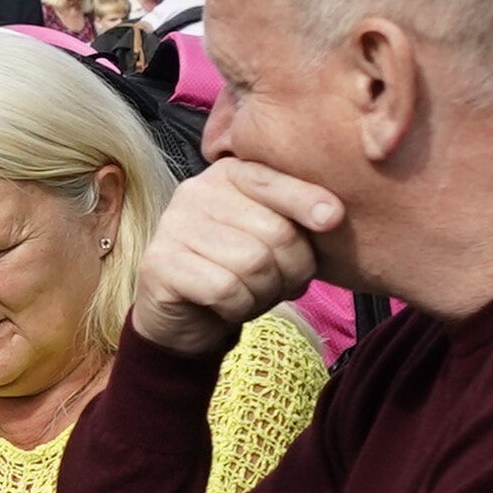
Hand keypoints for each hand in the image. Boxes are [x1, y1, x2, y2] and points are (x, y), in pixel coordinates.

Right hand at [130, 159, 339, 354]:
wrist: (183, 316)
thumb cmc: (237, 271)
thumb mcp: (273, 239)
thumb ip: (297, 220)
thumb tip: (332, 216)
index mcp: (227, 175)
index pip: (272, 179)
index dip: (305, 199)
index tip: (332, 218)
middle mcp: (196, 191)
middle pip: (274, 230)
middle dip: (291, 269)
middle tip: (282, 284)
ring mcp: (174, 225)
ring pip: (252, 263)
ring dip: (265, 293)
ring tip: (253, 296)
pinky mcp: (159, 263)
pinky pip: (225, 289)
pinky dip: (239, 308)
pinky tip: (227, 308)